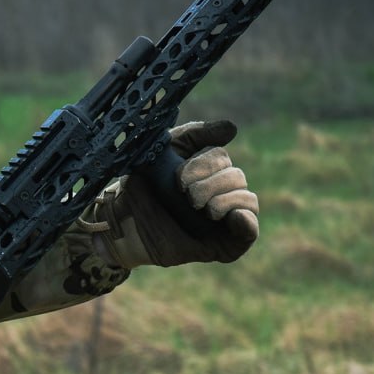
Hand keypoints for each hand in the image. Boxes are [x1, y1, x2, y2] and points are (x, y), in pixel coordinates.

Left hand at [89, 120, 258, 267]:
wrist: (122, 221)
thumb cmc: (141, 185)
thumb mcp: (164, 150)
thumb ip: (195, 134)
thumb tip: (232, 129)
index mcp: (208, 170)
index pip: (222, 158)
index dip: (203, 164)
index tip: (177, 177)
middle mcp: (221, 192)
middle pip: (237, 177)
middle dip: (211, 183)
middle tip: (185, 193)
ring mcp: (225, 219)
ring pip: (248, 200)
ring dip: (224, 199)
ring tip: (198, 206)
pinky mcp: (225, 244)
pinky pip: (251, 232)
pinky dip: (247, 221)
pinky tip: (235, 217)